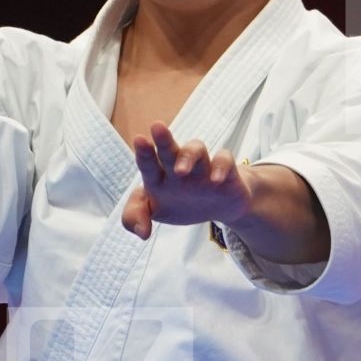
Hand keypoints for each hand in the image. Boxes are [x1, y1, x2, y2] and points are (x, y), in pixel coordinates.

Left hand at [120, 122, 253, 240]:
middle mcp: (179, 166)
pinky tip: (215, 180)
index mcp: (158, 175)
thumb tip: (141, 233)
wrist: (219, 206)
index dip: (143, 153)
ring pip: (196, 149)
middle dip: (163, 140)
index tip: (139, 139)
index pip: (148, 163)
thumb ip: (135, 217)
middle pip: (170, 150)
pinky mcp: (225, 170)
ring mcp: (202, 167)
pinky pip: (224, 160)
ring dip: (188, 156)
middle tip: (156, 128)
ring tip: (180, 171)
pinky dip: (220, 167)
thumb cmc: (181, 202)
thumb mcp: (155, 211)